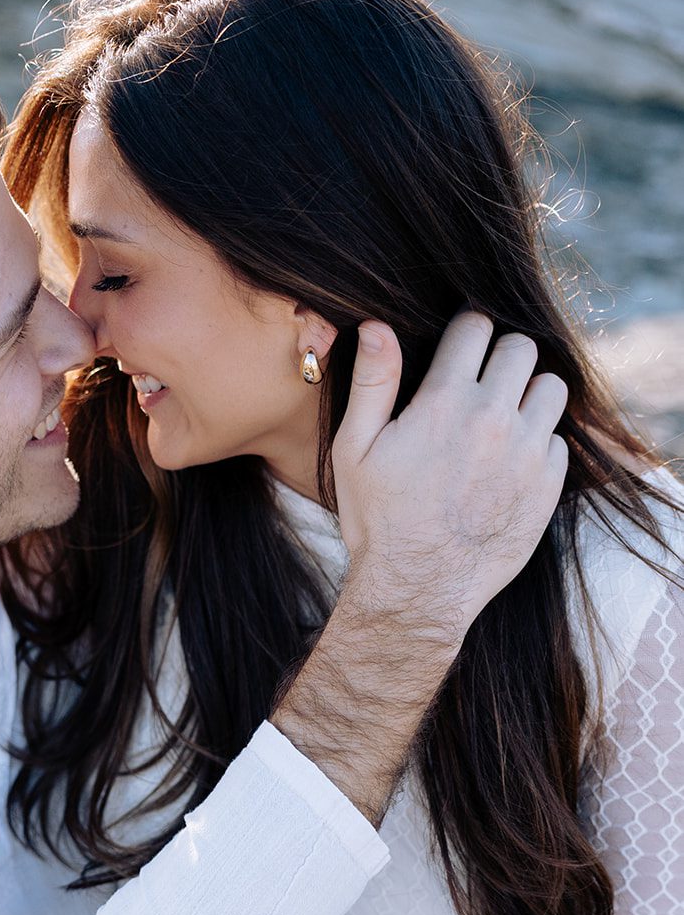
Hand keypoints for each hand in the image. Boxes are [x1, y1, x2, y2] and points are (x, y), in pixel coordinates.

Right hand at [333, 312, 567, 636]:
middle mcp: (495, 420)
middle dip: (499, 357)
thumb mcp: (355, 449)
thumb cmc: (378, 520)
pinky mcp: (548, 486)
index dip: (464, 333)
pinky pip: (558, 439)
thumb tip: (377, 325)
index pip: (475, 327)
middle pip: (521, 349)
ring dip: (528, 393)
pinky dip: (538, 441)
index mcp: (446, 402)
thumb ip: (372, 382)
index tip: (456, 351)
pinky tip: (508, 461)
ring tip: (500, 417)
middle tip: (479, 383)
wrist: (418, 590)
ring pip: (552, 388)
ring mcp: (528, 454)